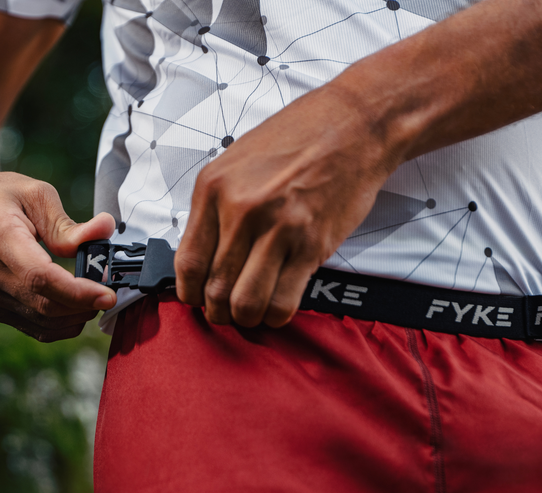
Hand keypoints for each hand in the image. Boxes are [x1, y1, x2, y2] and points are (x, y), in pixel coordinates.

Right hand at [0, 171, 116, 341]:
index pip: (38, 276)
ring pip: (40, 321)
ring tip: (92, 297)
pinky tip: (73, 307)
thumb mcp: (36, 194)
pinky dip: (59, 323)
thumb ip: (68, 223)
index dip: (76, 292)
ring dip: (75, 316)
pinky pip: (32, 326)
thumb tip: (105, 231)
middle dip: (83, 304)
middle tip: (107, 292)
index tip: (107, 294)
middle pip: (42, 303)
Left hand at [175, 84, 404, 327]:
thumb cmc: (295, 139)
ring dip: (245, 318)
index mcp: (214, 188)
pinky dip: (276, 315)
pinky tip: (276, 308)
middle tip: (226, 312)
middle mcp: (241, 210)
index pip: (188, 262)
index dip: (189, 293)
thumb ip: (214, 207)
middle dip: (218, 311)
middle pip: (215, 288)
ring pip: (246, 303)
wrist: (353, 125)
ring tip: (250, 312)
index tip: (197, 298)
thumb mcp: (234, 161)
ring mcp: (278, 229)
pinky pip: (283, 301)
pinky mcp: (311, 245)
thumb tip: (200, 256)